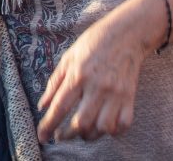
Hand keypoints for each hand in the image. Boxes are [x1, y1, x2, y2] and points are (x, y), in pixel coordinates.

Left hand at [36, 13, 147, 142]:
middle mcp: (97, 86)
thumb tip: (42, 106)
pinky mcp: (130, 97)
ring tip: (83, 131)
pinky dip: (113, 131)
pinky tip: (104, 126)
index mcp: (78, 75)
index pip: (60, 107)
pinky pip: (123, 125)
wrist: (125, 35)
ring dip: (90, 135)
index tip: (42, 137)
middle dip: (68, 135)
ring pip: (102, 128)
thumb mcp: (67, 58)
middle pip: (82, 122)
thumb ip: (54, 83)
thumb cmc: (92, 44)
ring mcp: (116, 93)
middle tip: (62, 136)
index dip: (49, 125)